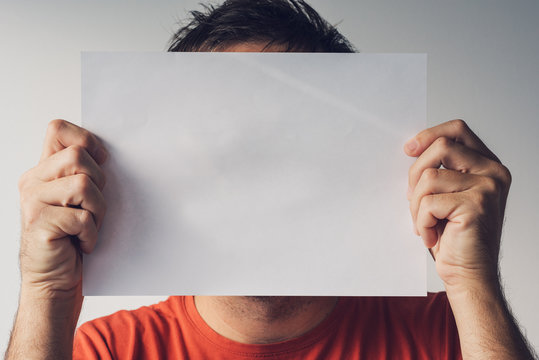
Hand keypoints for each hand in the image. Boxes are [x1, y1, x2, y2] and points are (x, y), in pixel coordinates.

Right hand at [18, 119, 106, 298]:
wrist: (55, 280)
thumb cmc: (73, 238)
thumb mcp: (81, 199)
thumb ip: (84, 172)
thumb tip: (108, 153)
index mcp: (44, 170)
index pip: (58, 130)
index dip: (87, 140)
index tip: (102, 162)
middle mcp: (33, 181)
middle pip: (77, 155)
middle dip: (99, 183)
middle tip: (93, 208)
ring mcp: (33, 202)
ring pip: (83, 184)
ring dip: (97, 210)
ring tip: (88, 226)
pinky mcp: (39, 224)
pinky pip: (81, 217)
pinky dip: (90, 234)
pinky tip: (82, 243)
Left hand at [405, 119, 510, 292]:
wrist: (469, 274)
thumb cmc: (454, 236)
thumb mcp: (446, 195)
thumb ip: (439, 170)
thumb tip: (413, 148)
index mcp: (488, 165)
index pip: (457, 130)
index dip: (429, 135)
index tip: (408, 149)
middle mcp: (494, 172)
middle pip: (440, 147)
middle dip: (415, 174)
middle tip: (412, 200)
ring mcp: (488, 187)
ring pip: (429, 177)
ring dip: (416, 205)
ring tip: (424, 224)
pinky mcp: (476, 205)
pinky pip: (429, 202)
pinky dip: (422, 222)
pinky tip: (432, 236)